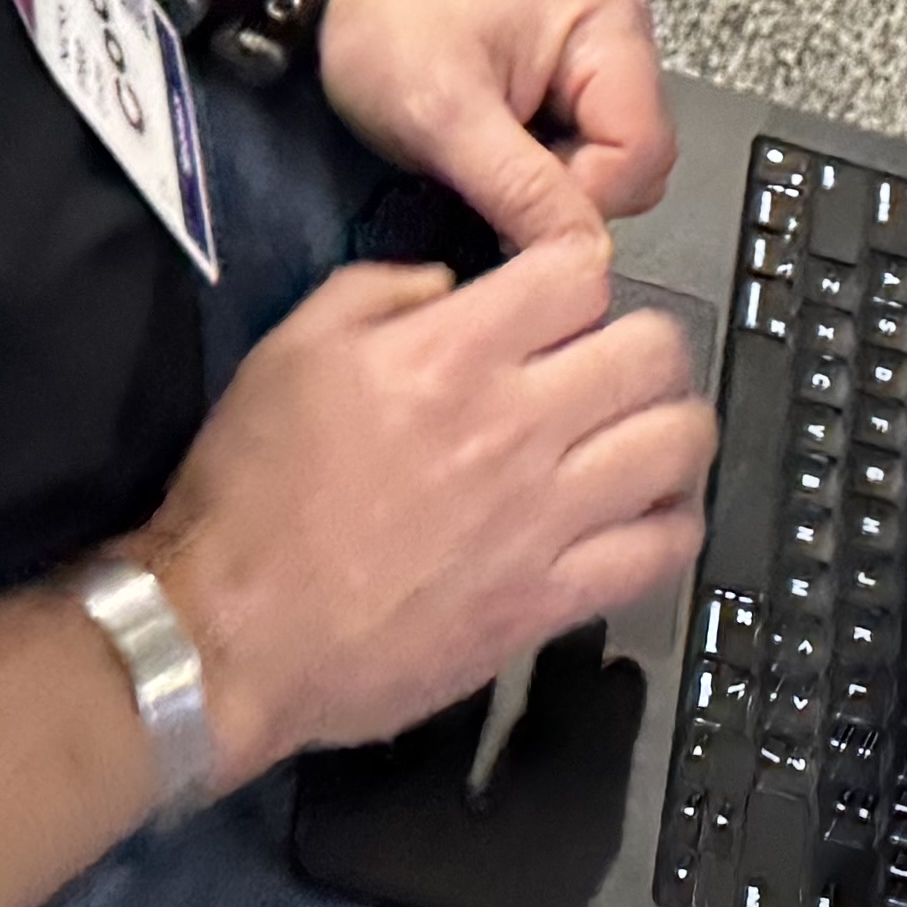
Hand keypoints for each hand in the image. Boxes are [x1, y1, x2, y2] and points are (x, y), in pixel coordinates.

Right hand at [135, 231, 712, 784]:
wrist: (227, 635)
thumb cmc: (249, 490)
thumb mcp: (294, 347)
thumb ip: (384, 290)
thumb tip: (456, 286)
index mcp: (451, 352)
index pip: (581, 271)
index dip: (576, 276)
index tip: (559, 304)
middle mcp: (514, 425)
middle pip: (653, 351)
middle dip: (640, 344)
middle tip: (609, 368)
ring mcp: (541, 519)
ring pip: (679, 444)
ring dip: (673, 428)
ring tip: (642, 437)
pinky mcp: (548, 603)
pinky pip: (661, 552)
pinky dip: (673, 526)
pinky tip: (646, 516)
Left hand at [320, 0, 677, 249]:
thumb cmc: (387, 26)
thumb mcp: (445, 116)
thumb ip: (522, 189)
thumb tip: (584, 261)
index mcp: (610, 23)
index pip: (642, 152)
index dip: (585, 200)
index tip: (509, 214)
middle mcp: (623, 30)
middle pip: (639, 157)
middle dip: (571, 193)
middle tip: (492, 184)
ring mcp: (600, 47)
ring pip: (613, 157)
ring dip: (555, 182)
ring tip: (486, 164)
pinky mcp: (570, 67)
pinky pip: (584, 140)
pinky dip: (545, 162)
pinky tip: (495, 150)